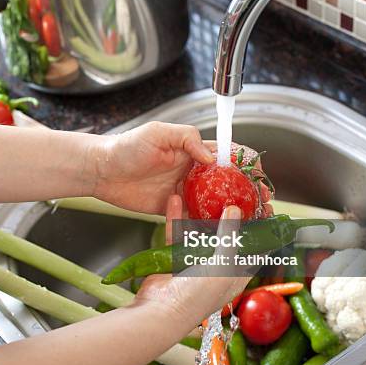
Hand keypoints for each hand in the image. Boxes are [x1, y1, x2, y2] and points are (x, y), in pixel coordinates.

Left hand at [91, 121, 272, 216]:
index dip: (246, 163)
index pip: (227, 155)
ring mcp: (184, 191)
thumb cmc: (125, 147)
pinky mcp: (173, 209)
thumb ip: (187, 139)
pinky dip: (210, 223)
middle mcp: (192, 171)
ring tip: (252, 220)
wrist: (102, 170)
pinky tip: (223, 230)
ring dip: (234, 210)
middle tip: (263, 203)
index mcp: (192, 150)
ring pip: (215, 201)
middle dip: (248, 191)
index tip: (258, 174)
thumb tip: (211, 156)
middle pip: (227, 182)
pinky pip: (195, 217)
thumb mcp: (158, 133)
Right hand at [132, 196, 251, 326]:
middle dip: (229, 214)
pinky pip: (176, 233)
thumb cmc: (197, 296)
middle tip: (233, 191)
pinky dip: (176, 217)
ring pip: (199, 232)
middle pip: (226, 236)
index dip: (259, 228)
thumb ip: (229, 236)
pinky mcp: (173, 257)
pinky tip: (176, 199)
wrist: (160, 312)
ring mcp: (194, 262)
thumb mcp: (222, 265)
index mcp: (235, 275)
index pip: (253, 248)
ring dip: (198, 212)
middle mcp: (216, 268)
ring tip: (202, 191)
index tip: (263, 206)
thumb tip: (236, 209)